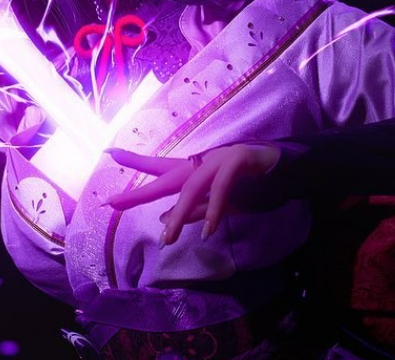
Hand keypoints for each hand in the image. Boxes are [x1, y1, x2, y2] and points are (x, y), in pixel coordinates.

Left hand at [105, 143, 280, 247]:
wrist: (286, 171)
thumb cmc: (251, 184)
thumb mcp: (218, 203)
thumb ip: (192, 210)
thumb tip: (161, 219)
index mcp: (195, 168)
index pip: (159, 166)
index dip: (134, 161)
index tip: (108, 154)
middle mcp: (202, 160)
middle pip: (164, 176)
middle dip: (139, 191)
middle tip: (113, 203)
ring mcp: (219, 157)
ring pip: (191, 187)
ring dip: (179, 215)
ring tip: (168, 239)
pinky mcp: (238, 159)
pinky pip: (221, 188)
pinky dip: (214, 210)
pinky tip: (208, 230)